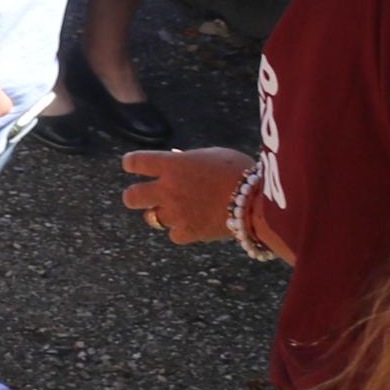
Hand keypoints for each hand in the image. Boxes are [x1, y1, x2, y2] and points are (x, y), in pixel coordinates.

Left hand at [119, 146, 255, 243]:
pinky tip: (191, 224)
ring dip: (159, 213)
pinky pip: (173, 234)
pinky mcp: (189, 232)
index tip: (134, 166)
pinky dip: (180, 231)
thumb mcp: (211, 155)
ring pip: (151, 218)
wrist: (257, 201)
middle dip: (134, 196)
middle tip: (142, 196)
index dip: (132, 164)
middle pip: (131, 196)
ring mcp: (177, 212)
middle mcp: (168, 189)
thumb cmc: (239, 171)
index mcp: (171, 165)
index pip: (135, 162)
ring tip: (173, 210)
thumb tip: (176, 160)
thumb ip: (188, 160)